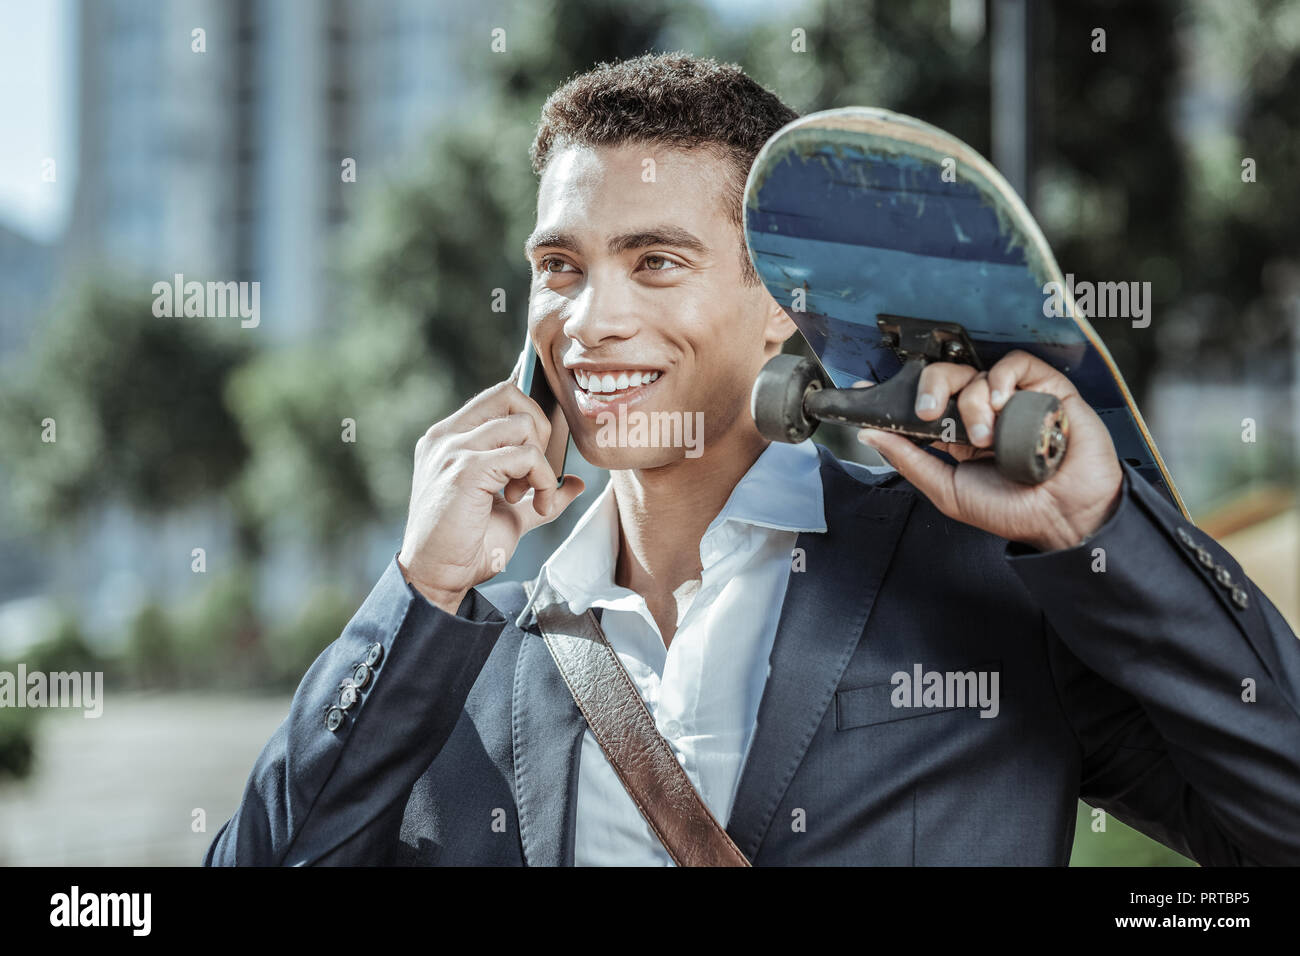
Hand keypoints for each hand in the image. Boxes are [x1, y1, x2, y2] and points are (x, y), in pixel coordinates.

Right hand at [397, 379, 584, 612]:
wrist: (437, 577)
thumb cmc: (464, 547)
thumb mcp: (510, 514)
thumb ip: (538, 492)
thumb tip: (574, 482)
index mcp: (448, 438)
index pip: (496, 396)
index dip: (530, 407)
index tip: (546, 439)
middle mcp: (446, 436)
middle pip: (510, 394)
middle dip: (540, 428)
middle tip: (537, 471)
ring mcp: (453, 449)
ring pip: (522, 424)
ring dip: (541, 461)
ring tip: (528, 496)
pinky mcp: (466, 468)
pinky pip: (526, 456)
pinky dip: (543, 480)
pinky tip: (534, 505)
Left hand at [856, 349, 1122, 551]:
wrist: (1065, 517)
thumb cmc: (1014, 510)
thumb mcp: (949, 490)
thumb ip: (910, 460)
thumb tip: (871, 435)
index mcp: (956, 436)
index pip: (922, 403)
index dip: (896, 393)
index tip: (866, 387)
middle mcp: (982, 413)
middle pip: (945, 378)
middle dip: (930, 389)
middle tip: (929, 414)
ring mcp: (1013, 400)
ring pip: (977, 374)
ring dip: (973, 403)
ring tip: (985, 439)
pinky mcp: (1044, 390)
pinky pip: (1016, 364)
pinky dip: (1002, 379)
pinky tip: (1004, 404)